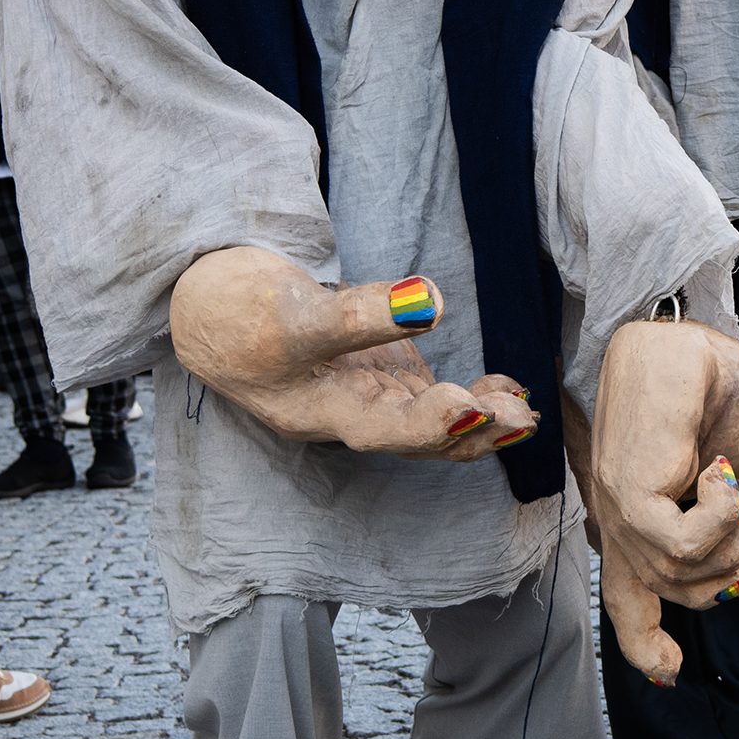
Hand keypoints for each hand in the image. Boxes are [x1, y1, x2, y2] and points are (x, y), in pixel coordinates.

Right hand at [169, 247, 535, 457]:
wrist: (213, 304)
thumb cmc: (237, 310)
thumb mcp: (292, 310)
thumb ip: (359, 313)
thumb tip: (430, 301)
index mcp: (318, 412)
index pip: (381, 428)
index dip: (429, 424)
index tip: (471, 406)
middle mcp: (349, 414)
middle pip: (418, 436)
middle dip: (471, 429)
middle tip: (519, 415)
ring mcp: (370, 394)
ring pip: (433, 422)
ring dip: (481, 420)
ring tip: (525, 411)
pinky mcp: (383, 373)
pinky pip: (435, 398)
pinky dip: (472, 396)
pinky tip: (507, 385)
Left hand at [576, 319, 738, 684]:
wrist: (698, 339)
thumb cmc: (718, 392)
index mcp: (640, 517)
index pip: (628, 597)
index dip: (645, 640)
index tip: (670, 669)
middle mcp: (621, 519)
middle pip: (676, 593)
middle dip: (728, 572)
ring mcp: (618, 507)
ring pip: (682, 577)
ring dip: (730, 539)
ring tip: (734, 481)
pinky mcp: (627, 492)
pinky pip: (680, 547)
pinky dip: (719, 519)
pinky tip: (722, 475)